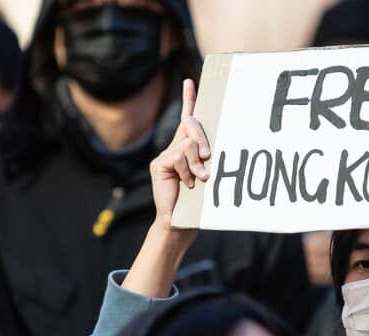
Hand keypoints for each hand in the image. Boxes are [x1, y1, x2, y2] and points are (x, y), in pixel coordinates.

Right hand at [150, 79, 210, 227]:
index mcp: (186, 147)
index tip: (190, 82)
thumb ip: (205, 158)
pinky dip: (187, 170)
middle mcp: (174, 148)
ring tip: (200, 178)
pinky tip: (187, 183)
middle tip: (209, 156)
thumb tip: (204, 150)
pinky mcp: (159, 164)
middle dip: (202, 137)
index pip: (187, 119)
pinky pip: (177, 157)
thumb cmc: (198, 199)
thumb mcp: (206, 173)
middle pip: (190, 124)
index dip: (188, 100)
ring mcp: (164, 156)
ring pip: (187, 144)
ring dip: (197, 162)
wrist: (181, 220)